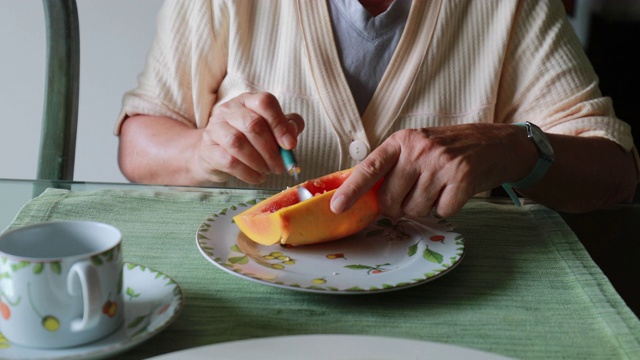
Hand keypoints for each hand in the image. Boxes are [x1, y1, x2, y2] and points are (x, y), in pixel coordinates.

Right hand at [194, 92, 303, 183]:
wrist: (215, 154)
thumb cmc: (248, 140)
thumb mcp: (270, 129)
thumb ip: (287, 127)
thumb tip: (292, 137)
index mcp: (248, 100)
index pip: (265, 102)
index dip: (280, 124)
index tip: (290, 145)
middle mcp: (229, 109)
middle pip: (253, 124)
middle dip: (271, 150)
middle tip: (280, 166)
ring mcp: (215, 128)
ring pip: (238, 143)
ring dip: (259, 162)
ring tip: (268, 171)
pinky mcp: (208, 149)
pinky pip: (229, 161)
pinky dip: (248, 173)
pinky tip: (257, 177)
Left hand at [330, 124, 534, 217]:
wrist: (494, 143)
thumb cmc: (447, 149)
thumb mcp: (416, 146)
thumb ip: (391, 166)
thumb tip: (363, 197)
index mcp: (402, 141)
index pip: (370, 168)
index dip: (351, 190)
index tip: (337, 207)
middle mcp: (420, 149)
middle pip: (391, 199)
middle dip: (398, 207)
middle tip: (412, 196)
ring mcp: (442, 163)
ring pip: (415, 209)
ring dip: (424, 207)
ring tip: (437, 188)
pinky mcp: (463, 179)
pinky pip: (441, 211)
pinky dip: (446, 207)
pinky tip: (453, 190)